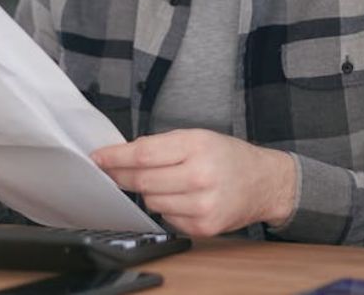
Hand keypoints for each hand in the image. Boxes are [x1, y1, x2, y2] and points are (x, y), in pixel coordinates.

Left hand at [91, 129, 296, 236]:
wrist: (265, 182)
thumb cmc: (229, 157)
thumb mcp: (199, 137)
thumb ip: (162, 144)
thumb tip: (124, 156)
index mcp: (197, 146)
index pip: (143, 154)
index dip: (115, 157)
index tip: (98, 158)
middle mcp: (200, 176)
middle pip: (142, 181)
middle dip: (122, 177)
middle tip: (112, 172)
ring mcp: (202, 205)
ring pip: (151, 202)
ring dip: (149, 192)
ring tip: (168, 182)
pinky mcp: (203, 226)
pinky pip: (166, 219)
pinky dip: (167, 208)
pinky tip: (182, 198)